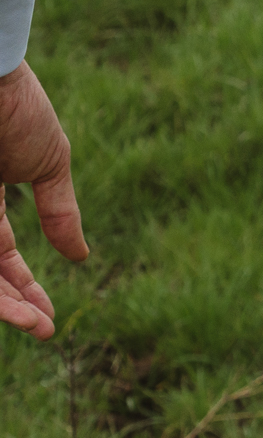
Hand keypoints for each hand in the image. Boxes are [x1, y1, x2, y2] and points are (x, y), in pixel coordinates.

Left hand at [0, 63, 85, 339]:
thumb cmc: (17, 109)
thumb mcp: (50, 162)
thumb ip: (61, 210)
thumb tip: (80, 256)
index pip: (0, 257)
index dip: (23, 289)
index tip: (47, 319)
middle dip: (12, 305)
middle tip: (44, 329)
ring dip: (0, 302)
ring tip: (31, 322)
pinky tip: (7, 299)